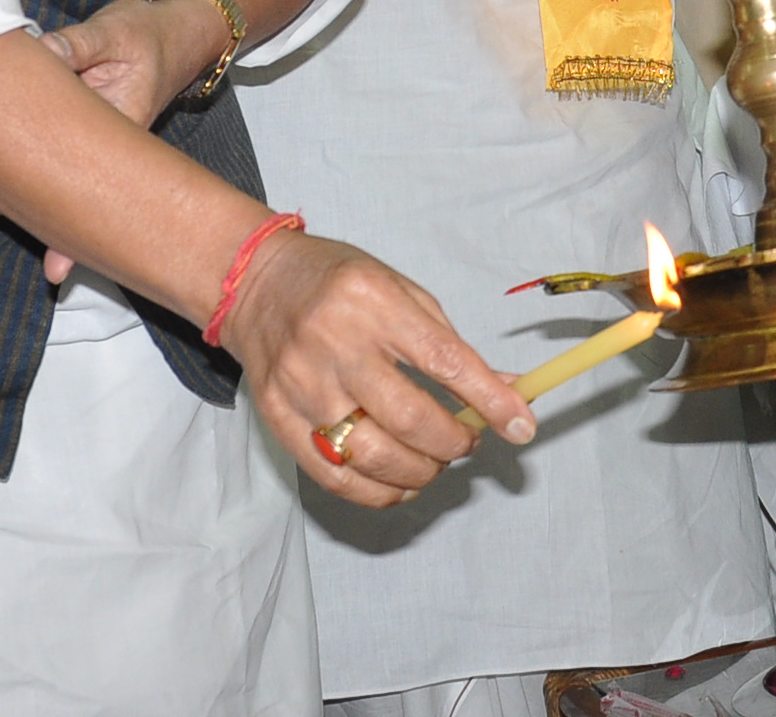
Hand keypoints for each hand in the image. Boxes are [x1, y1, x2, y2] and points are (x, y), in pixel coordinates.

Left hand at [0, 0, 234, 278]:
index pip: (84, 184)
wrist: (167, 34)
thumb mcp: (120, 34)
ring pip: (34, 177)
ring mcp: (76, 144)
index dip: (64, 225)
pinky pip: (30, 150)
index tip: (54, 266)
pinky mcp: (61, 127)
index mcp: (121, 136)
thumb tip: (42, 50)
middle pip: (49, 192)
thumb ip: (79, 44)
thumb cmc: (147, 38)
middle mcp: (96, 152)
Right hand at [216, 227, 536, 508]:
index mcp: (373, 301)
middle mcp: (335, 343)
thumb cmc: (336, 282)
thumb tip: (505, 392)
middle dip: (454, 442)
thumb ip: (450, 344)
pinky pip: (334, 476)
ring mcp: (302, 384)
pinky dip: (377, 493)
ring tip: (432, 462)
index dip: (490, 400)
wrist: (253, 282)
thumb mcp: (401, 291)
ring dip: (420, 472)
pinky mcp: (279, 417)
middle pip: (410, 418)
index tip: (522, 426)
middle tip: (466, 441)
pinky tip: (397, 483)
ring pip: (375, 456)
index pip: (444, 361)